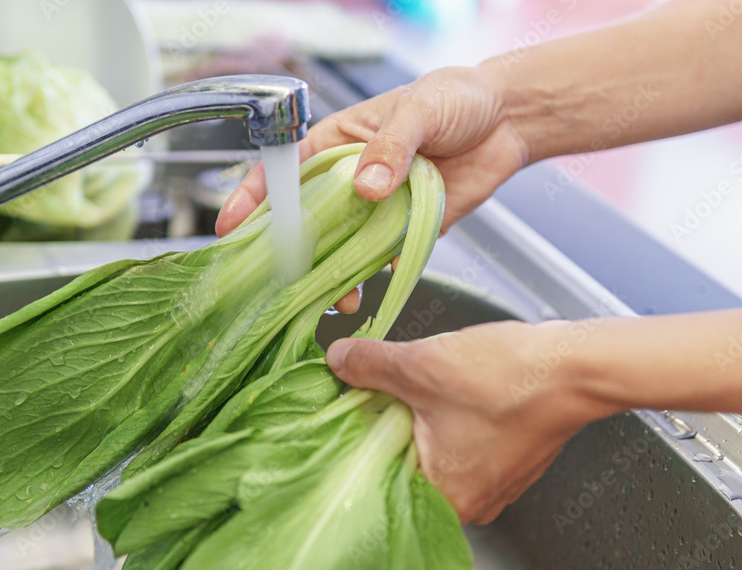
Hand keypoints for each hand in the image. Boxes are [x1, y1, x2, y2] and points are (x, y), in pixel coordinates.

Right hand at [215, 64, 531, 312]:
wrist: (508, 122)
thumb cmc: (456, 99)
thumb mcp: (419, 111)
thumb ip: (391, 148)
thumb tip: (367, 187)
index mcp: (337, 143)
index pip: (282, 171)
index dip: (253, 199)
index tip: (233, 227)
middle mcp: (348, 181)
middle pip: (303, 221)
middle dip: (288, 252)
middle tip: (279, 279)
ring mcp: (374, 210)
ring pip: (337, 249)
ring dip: (329, 275)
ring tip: (332, 297)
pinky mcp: (403, 231)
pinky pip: (378, 260)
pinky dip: (368, 279)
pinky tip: (364, 292)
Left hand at [324, 322, 617, 523]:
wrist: (576, 366)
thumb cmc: (509, 379)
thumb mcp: (419, 365)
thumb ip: (369, 366)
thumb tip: (338, 360)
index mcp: (446, 498)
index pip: (381, 480)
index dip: (363, 440)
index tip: (353, 410)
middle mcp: (474, 504)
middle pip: (408, 467)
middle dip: (393, 427)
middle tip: (384, 394)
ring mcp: (497, 484)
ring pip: (438, 453)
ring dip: (424, 421)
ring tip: (423, 388)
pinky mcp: (513, 460)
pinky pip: (467, 445)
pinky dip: (454, 419)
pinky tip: (453, 390)